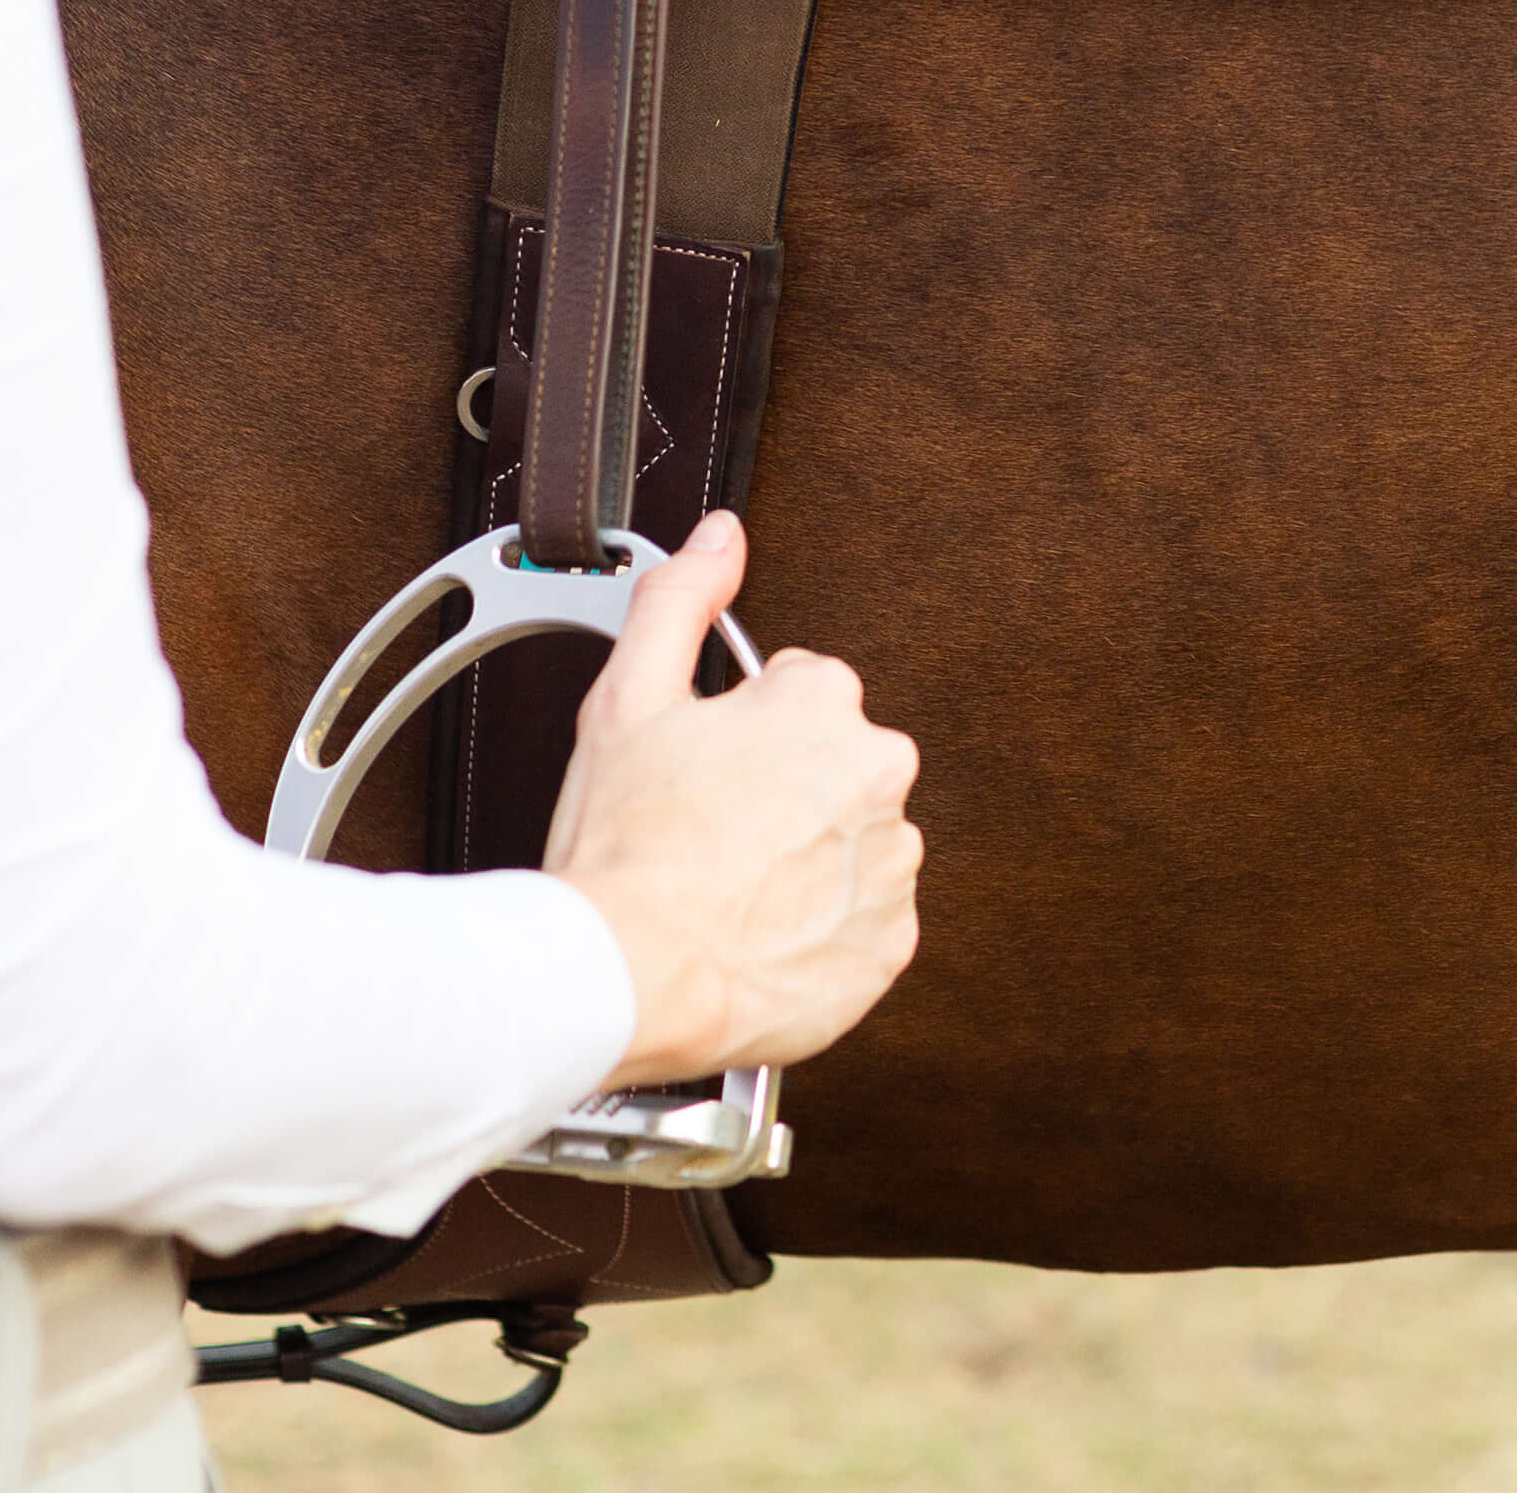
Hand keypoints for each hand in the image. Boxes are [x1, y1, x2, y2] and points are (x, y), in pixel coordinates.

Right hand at [545, 511, 921, 1090]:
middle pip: (831, 766)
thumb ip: (681, 600)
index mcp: (826, 703)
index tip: (703, 773)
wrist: (626, 978)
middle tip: (708, 831)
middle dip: (780, 790)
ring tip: (728, 887)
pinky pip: (861, 920)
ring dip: (805, 859)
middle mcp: (878, 774)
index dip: (738, 733)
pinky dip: (820, 929)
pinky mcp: (890, 944)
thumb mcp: (628, 697)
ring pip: (849, 842)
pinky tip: (758, 932)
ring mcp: (891, 864)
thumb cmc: (626, 848)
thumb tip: (720, 538)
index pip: (799, 694)